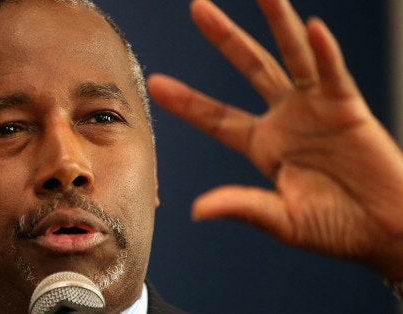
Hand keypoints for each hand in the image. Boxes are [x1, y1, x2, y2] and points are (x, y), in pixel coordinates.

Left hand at [148, 0, 402, 278]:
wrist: (386, 230)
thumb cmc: (337, 228)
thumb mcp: (281, 219)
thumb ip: (242, 206)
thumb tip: (197, 209)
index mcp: (262, 146)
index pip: (216, 118)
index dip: (187, 101)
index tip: (157, 83)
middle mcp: (285, 119)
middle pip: (250, 67)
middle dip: (224, 38)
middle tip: (199, 8)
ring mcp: (316, 108)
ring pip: (291, 56)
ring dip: (278, 22)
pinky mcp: (348, 107)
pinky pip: (333, 74)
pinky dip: (325, 52)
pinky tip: (313, 28)